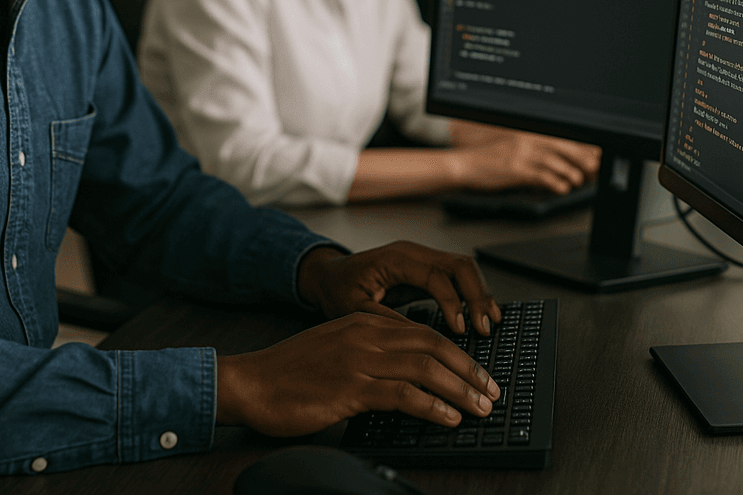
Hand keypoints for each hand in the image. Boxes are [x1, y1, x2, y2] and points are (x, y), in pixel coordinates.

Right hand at [215, 311, 499, 435]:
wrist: (252, 381)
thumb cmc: (290, 372)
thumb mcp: (335, 350)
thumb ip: (367, 353)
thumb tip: (406, 377)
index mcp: (363, 323)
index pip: (424, 330)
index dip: (457, 352)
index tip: (477, 373)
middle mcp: (365, 335)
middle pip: (433, 344)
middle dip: (468, 368)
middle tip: (491, 390)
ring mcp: (359, 360)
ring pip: (424, 367)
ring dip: (460, 389)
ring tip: (480, 407)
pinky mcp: (350, 388)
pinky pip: (402, 394)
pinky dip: (431, 407)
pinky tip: (447, 418)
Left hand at [296, 241, 499, 335]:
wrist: (329, 275)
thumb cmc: (338, 290)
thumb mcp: (354, 309)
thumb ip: (385, 320)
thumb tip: (418, 339)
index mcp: (395, 259)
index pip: (436, 276)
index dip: (452, 303)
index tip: (461, 331)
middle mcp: (413, 253)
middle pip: (459, 265)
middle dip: (477, 296)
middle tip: (484, 328)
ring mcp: (422, 259)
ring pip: (464, 268)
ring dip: (480, 294)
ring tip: (489, 323)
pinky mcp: (426, 270)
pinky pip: (458, 276)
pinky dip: (473, 294)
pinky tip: (481, 315)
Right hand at [450, 121, 599, 193]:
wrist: (466, 165)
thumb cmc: (489, 161)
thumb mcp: (513, 152)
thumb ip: (536, 156)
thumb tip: (560, 166)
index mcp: (527, 135)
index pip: (559, 138)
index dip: (579, 146)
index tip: (594, 154)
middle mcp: (526, 141)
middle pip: (561, 146)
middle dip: (581, 157)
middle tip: (594, 168)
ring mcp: (520, 154)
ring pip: (554, 161)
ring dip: (570, 172)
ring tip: (577, 180)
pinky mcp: (515, 169)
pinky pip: (541, 175)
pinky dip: (554, 183)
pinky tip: (561, 188)